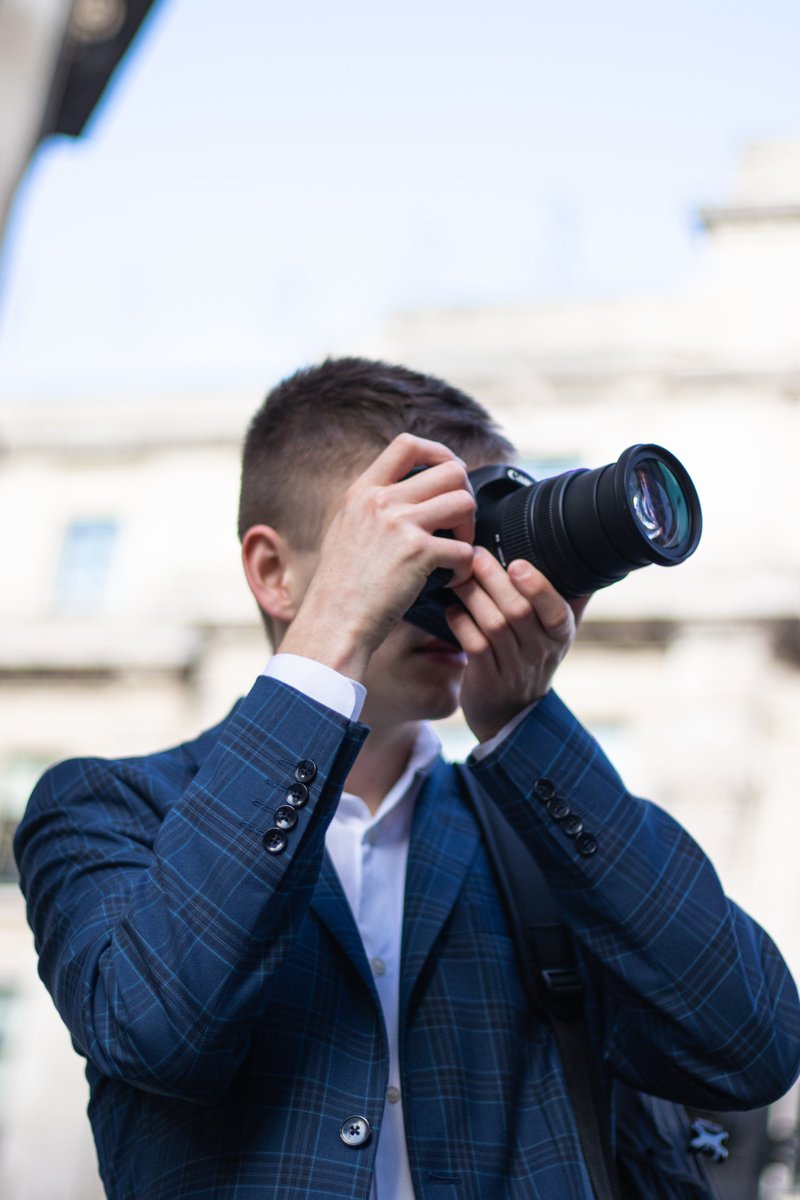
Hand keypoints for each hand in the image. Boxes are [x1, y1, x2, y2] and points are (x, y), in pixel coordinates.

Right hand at [281, 434, 475, 678]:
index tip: (449, 474)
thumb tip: (405, 494)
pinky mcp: (418, 553)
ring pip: (465, 502)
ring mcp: (400, 524)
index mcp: (363, 491)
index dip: (439, 453)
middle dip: (464, 495)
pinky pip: (464, 550)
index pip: (407, 444)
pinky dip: (465, 569)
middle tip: (457, 524)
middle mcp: (382, 500)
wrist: (332, 623)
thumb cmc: (339, 587)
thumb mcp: (345, 530)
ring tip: (455, 552)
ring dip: (469, 529)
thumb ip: (372, 507)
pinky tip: (450, 581)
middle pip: (450, 470)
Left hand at [446, 548, 589, 743]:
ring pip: (494, 624)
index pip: (556, 611)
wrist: (512, 715)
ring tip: (459, 576)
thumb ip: (570, 599)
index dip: (538, 587)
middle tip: (476, 554)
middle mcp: (540, 651)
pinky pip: (474, 645)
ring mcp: (513, 667)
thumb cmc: (531, 660)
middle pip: (518, 610)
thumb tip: (581, 559)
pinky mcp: (487, 678)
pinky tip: (452, 609)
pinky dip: (461, 623)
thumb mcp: (556, 635)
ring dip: (474, 596)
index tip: (517, 564)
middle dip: (495, 579)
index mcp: (560, 635)